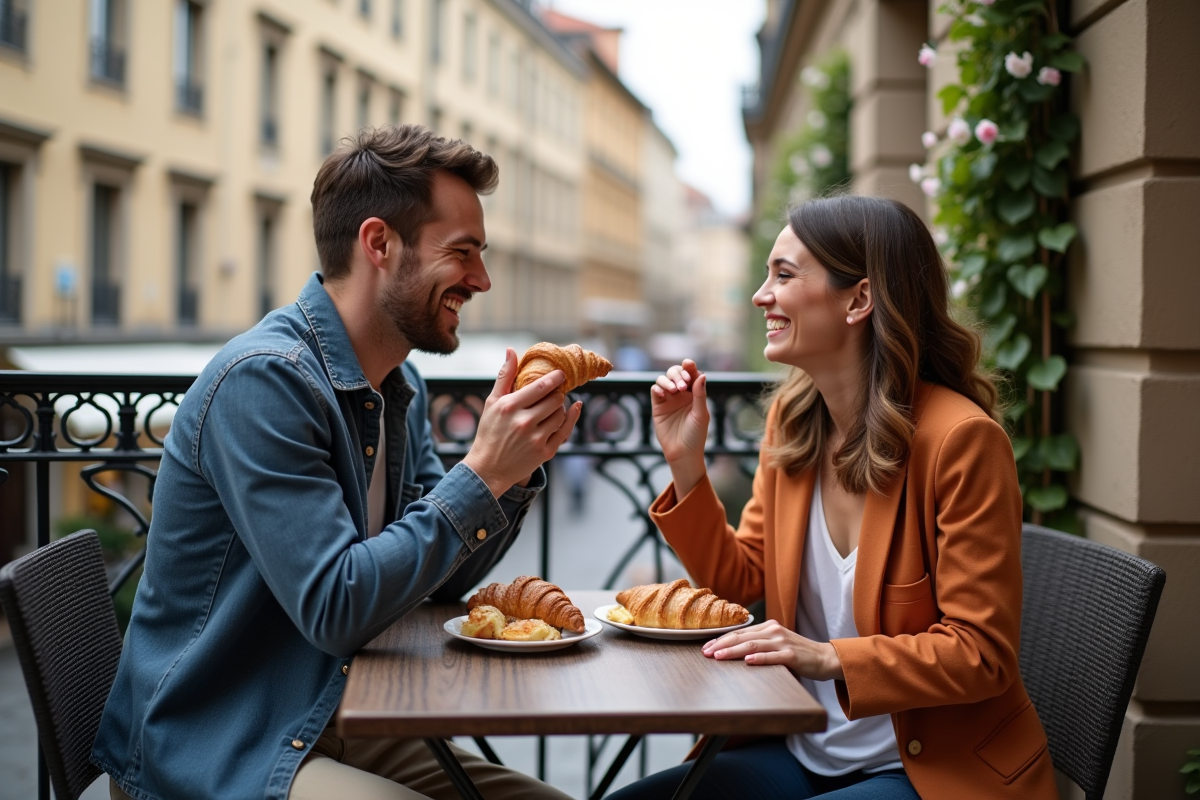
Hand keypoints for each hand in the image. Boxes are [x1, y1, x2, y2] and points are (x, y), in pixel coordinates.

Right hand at [464, 348, 581, 497]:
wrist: (489, 468)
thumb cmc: (490, 432)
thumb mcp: (492, 402)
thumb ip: (505, 376)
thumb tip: (511, 351)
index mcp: (510, 407)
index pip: (540, 386)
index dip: (555, 378)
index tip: (560, 373)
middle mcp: (524, 422)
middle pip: (554, 399)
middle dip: (557, 393)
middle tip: (555, 391)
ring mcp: (536, 438)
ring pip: (560, 413)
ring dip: (560, 406)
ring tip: (553, 405)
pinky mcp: (545, 452)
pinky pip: (565, 430)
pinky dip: (572, 417)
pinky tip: (575, 407)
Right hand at [651, 359, 708, 495]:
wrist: (683, 453)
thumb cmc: (696, 435)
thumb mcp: (701, 414)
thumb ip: (700, 395)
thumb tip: (702, 375)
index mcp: (695, 394)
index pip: (692, 375)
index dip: (690, 367)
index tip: (688, 365)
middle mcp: (681, 394)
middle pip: (676, 373)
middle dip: (678, 374)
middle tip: (682, 385)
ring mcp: (669, 399)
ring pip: (664, 379)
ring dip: (668, 380)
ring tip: (674, 390)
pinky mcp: (658, 406)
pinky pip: (655, 391)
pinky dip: (658, 388)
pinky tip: (663, 394)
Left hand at [702, 620, 843, 681]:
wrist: (824, 657)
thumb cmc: (798, 653)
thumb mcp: (776, 644)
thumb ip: (759, 644)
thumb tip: (734, 651)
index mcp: (768, 627)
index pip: (739, 633)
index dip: (721, 639)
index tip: (706, 647)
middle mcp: (773, 631)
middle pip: (742, 637)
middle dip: (721, 645)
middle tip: (705, 653)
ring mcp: (782, 642)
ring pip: (753, 646)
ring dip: (733, 651)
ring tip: (718, 657)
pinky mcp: (792, 655)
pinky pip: (773, 657)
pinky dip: (759, 658)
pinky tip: (747, 661)